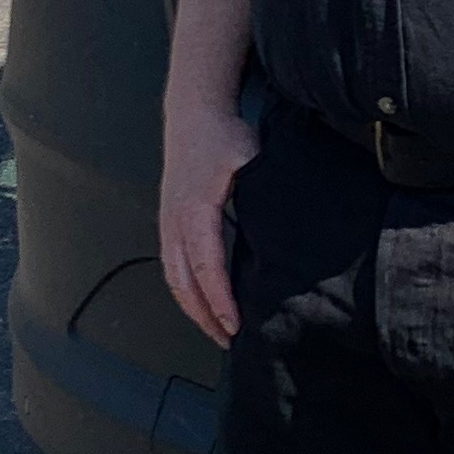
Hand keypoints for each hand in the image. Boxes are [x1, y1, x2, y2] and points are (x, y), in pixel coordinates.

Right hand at [159, 104, 257, 347]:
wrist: (192, 114)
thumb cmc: (222, 135)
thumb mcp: (250, 157)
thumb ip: (264, 189)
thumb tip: (286, 224)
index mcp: (196, 209)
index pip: (206, 266)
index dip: (219, 299)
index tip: (234, 324)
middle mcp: (175, 221)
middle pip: (183, 282)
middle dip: (204, 315)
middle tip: (228, 340)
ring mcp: (167, 223)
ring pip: (173, 278)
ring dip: (193, 308)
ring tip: (216, 330)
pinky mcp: (168, 222)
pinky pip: (172, 266)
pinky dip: (185, 291)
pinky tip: (202, 303)